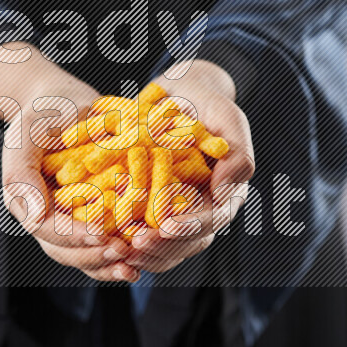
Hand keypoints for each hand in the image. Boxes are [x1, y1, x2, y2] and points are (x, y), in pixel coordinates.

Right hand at [0, 44, 140, 281]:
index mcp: (27, 202)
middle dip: (95, 256)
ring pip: (86, 256)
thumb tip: (32, 217)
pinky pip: (106, 242)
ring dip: (109, 264)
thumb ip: (21, 173)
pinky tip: (143, 254)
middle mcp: (47, 217)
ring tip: (134, 266)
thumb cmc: (44, 113)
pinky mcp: (95, 216)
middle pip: (67, 252)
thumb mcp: (27, 133)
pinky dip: (122, 252)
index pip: (47, 229)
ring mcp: (71, 220)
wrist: (66, 102)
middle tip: (124, 252)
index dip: (74, 236)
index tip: (101, 234)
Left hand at [124, 60, 254, 272]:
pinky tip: (109, 241)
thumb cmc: (205, 101)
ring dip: (145, 252)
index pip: (213, 218)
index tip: (166, 225)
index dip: (191, 225)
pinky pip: (143, 236)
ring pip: (166, 247)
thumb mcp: (226, 115)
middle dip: (163, 245)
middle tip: (136, 242)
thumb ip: (237, 152)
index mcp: (226, 191)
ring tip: (121, 250)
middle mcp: (203, 208)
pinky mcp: (152, 210)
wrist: (176, 94)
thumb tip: (224, 194)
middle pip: (188, 241)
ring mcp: (178, 212)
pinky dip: (127, 242)